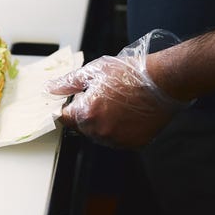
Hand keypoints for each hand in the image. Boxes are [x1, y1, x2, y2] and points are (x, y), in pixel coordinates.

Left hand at [45, 30, 192, 147]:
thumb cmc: (131, 73)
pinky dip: (119, 129)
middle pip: (82, 126)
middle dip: (87, 113)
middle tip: (103, 95)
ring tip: (117, 103)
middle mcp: (100, 131)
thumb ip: (68, 83)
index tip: (75, 100)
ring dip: (103, 122)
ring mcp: (118, 139)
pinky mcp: (134, 143)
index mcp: (87, 113)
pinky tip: (128, 113)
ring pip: (100, 134)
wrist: (164, 81)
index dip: (69, 106)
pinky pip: (118, 139)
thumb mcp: (94, 71)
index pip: (65, 117)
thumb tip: (50, 89)